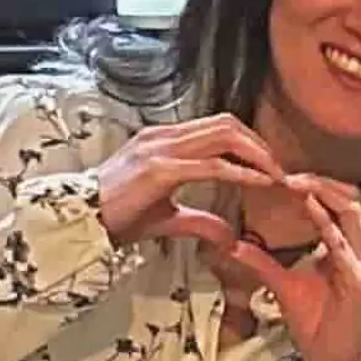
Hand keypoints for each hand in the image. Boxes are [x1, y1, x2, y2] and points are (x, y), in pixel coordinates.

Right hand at [94, 111, 290, 248]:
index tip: (269, 165)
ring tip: (276, 174)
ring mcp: (161, 149)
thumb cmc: (116, 216)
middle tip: (280, 169)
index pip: (216, 127)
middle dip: (259, 144)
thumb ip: (200, 220)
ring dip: (256, 154)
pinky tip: (259, 183)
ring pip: (223, 136)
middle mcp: (163, 136)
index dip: (248, 143)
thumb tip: (230, 237)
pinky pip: (211, 165)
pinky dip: (241, 172)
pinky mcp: (160, 170)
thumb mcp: (166, 217)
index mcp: (163, 140)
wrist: (80, 222)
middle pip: (226, 124)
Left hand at [188, 173, 360, 360]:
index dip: (312, 184)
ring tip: (295, 182)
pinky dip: (328, 225)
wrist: (329, 360)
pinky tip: (309, 209)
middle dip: (318, 180)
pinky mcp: (360, 282)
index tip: (279, 174)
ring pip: (351, 213)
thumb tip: (233, 244)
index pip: (336, 201)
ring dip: (324, 194)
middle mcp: (360, 249)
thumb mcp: (282, 284)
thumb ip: (262, 262)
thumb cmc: (314, 323)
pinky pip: (344, 247)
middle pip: (348, 197)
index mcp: (346, 246)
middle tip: (285, 170)